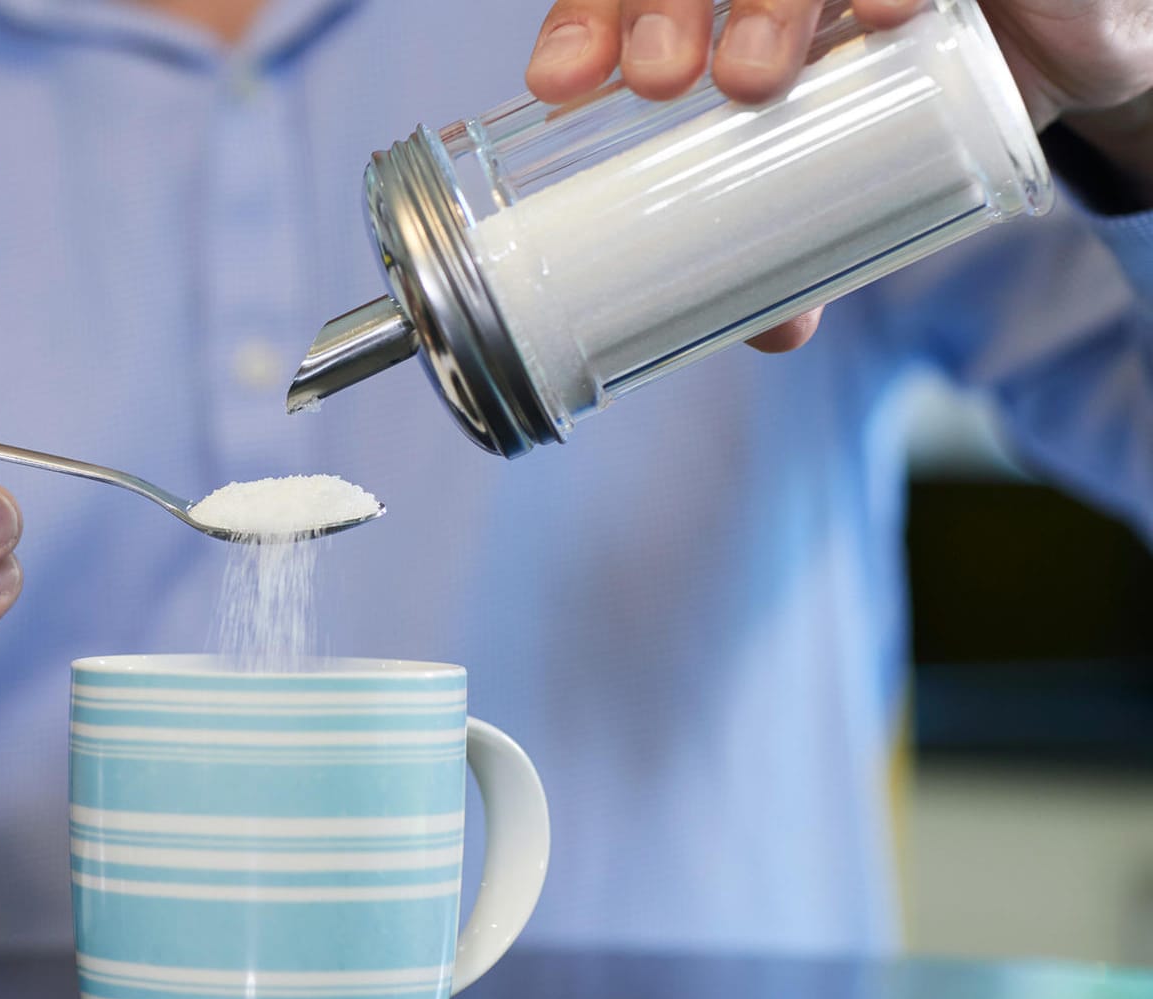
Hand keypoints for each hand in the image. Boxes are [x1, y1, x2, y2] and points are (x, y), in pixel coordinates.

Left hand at [523, 0, 1152, 348]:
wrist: (1070, 50)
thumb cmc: (924, 95)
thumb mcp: (854, 168)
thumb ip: (806, 243)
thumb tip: (775, 335)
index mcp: (722, 1)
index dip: (587, 25)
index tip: (560, 83)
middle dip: (658, 8)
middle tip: (660, 81)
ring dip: (766, 1)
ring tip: (751, 79)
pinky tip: (886, 13)